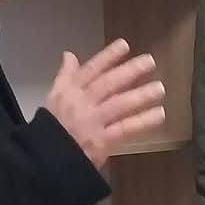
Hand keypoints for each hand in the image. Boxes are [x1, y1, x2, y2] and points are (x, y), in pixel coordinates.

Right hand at [46, 41, 164, 171]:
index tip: (125, 45)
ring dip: (141, 95)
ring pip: (119, 104)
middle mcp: (82, 103)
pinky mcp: (101, 141)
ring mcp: (93, 122)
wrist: (44, 160)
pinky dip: (143, 121)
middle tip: (150, 61)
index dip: (108, 56)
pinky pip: (125, 129)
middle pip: (108, 84)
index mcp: (69, 91)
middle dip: (129, 71)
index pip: (91, 70)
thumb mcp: (53, 98)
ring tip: (160, 88)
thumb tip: (69, 55)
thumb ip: (65, 76)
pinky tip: (159, 114)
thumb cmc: (51, 129)